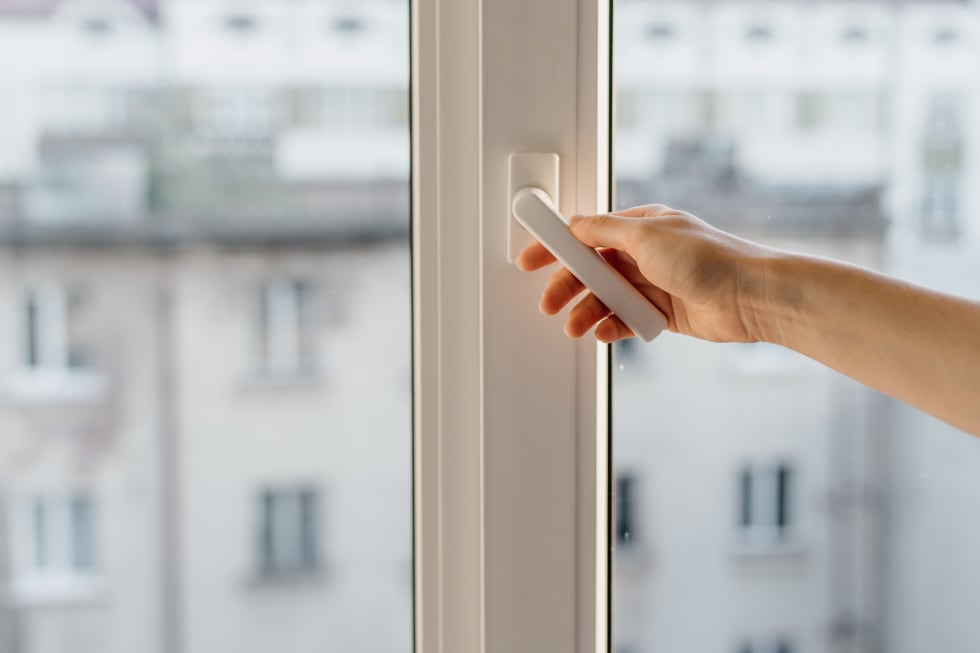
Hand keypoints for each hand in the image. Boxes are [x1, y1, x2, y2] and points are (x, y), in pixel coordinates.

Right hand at [516, 204, 773, 342]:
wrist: (751, 296)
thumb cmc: (708, 258)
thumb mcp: (646, 234)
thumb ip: (603, 230)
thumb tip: (574, 223)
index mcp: (639, 227)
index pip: (586, 234)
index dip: (556, 248)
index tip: (530, 260)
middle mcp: (645, 254)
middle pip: (592, 270)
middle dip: (567, 287)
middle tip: (549, 303)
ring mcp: (654, 284)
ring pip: (607, 298)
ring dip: (587, 311)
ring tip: (575, 327)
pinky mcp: (664, 313)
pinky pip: (627, 320)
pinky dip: (612, 326)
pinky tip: (603, 332)